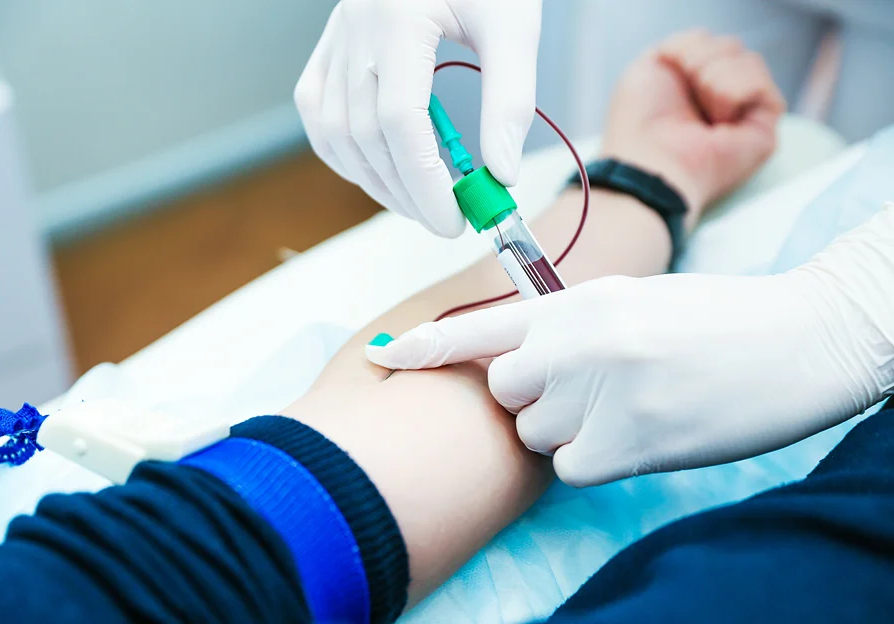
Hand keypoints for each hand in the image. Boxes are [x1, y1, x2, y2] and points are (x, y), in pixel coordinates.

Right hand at [294, 0, 542, 237]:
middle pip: (366, 136)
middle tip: (444, 221)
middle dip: (406, 191)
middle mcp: (355, 29)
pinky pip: (317, 112)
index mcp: (398, 18)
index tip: (455, 220)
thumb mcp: (513, 22)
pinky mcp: (329, 46)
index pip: (400, 122)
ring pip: (335, 131)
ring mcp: (335, 38)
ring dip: (374, 180)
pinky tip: (375, 172)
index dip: (425, 182)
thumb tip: (500, 173)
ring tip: (416, 204)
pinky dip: (341, 152)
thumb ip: (509, 97)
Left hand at [366, 206, 893, 486]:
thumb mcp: (631, 301)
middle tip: (590, 389)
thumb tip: (516, 359)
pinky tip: (640, 434)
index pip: (482, 324)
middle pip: (505, 390)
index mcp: (578, 300)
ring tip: (629, 407)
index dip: (425, 345)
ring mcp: (600, 392)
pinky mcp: (626, 443)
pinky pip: (569, 468)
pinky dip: (594, 460)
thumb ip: (568, 325)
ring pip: (536, 434)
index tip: (380, 355)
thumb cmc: (714, 319)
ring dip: (569, 431)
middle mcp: (578, 342)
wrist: (797, 340)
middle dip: (534, 397)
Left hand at [601, 30, 785, 221]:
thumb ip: (685, 44)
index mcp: (692, 86)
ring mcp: (744, 115)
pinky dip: (732, 91)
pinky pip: (761, 83)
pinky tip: (718, 119)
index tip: (665, 69)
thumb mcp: (652, 64)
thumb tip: (715, 51)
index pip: (707, 42)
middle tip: (682, 98)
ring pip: (748, 59)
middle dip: (699, 60)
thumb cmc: (641, 122)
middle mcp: (720, 100)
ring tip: (700, 113)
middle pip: (729, 46)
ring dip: (712, 77)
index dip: (686, 49)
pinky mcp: (765, 129)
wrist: (650, 160)